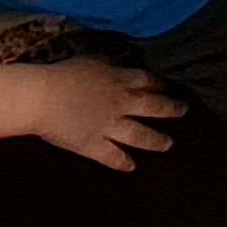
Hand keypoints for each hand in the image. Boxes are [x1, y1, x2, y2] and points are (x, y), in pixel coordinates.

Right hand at [29, 59, 185, 169]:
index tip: (172, 88)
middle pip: (153, 107)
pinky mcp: (94, 145)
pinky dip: (124, 163)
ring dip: (157, 140)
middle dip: (172, 109)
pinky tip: (132, 167)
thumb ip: (111, 62)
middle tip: (185, 111)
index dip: (162, 85)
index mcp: (121, 80)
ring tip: (169, 144)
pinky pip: (113, 156)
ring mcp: (110, 126)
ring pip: (141, 135)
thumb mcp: (93, 59)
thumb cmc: (63, 73)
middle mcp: (122, 104)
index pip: (149, 81)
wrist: (42, 96)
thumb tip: (123, 62)